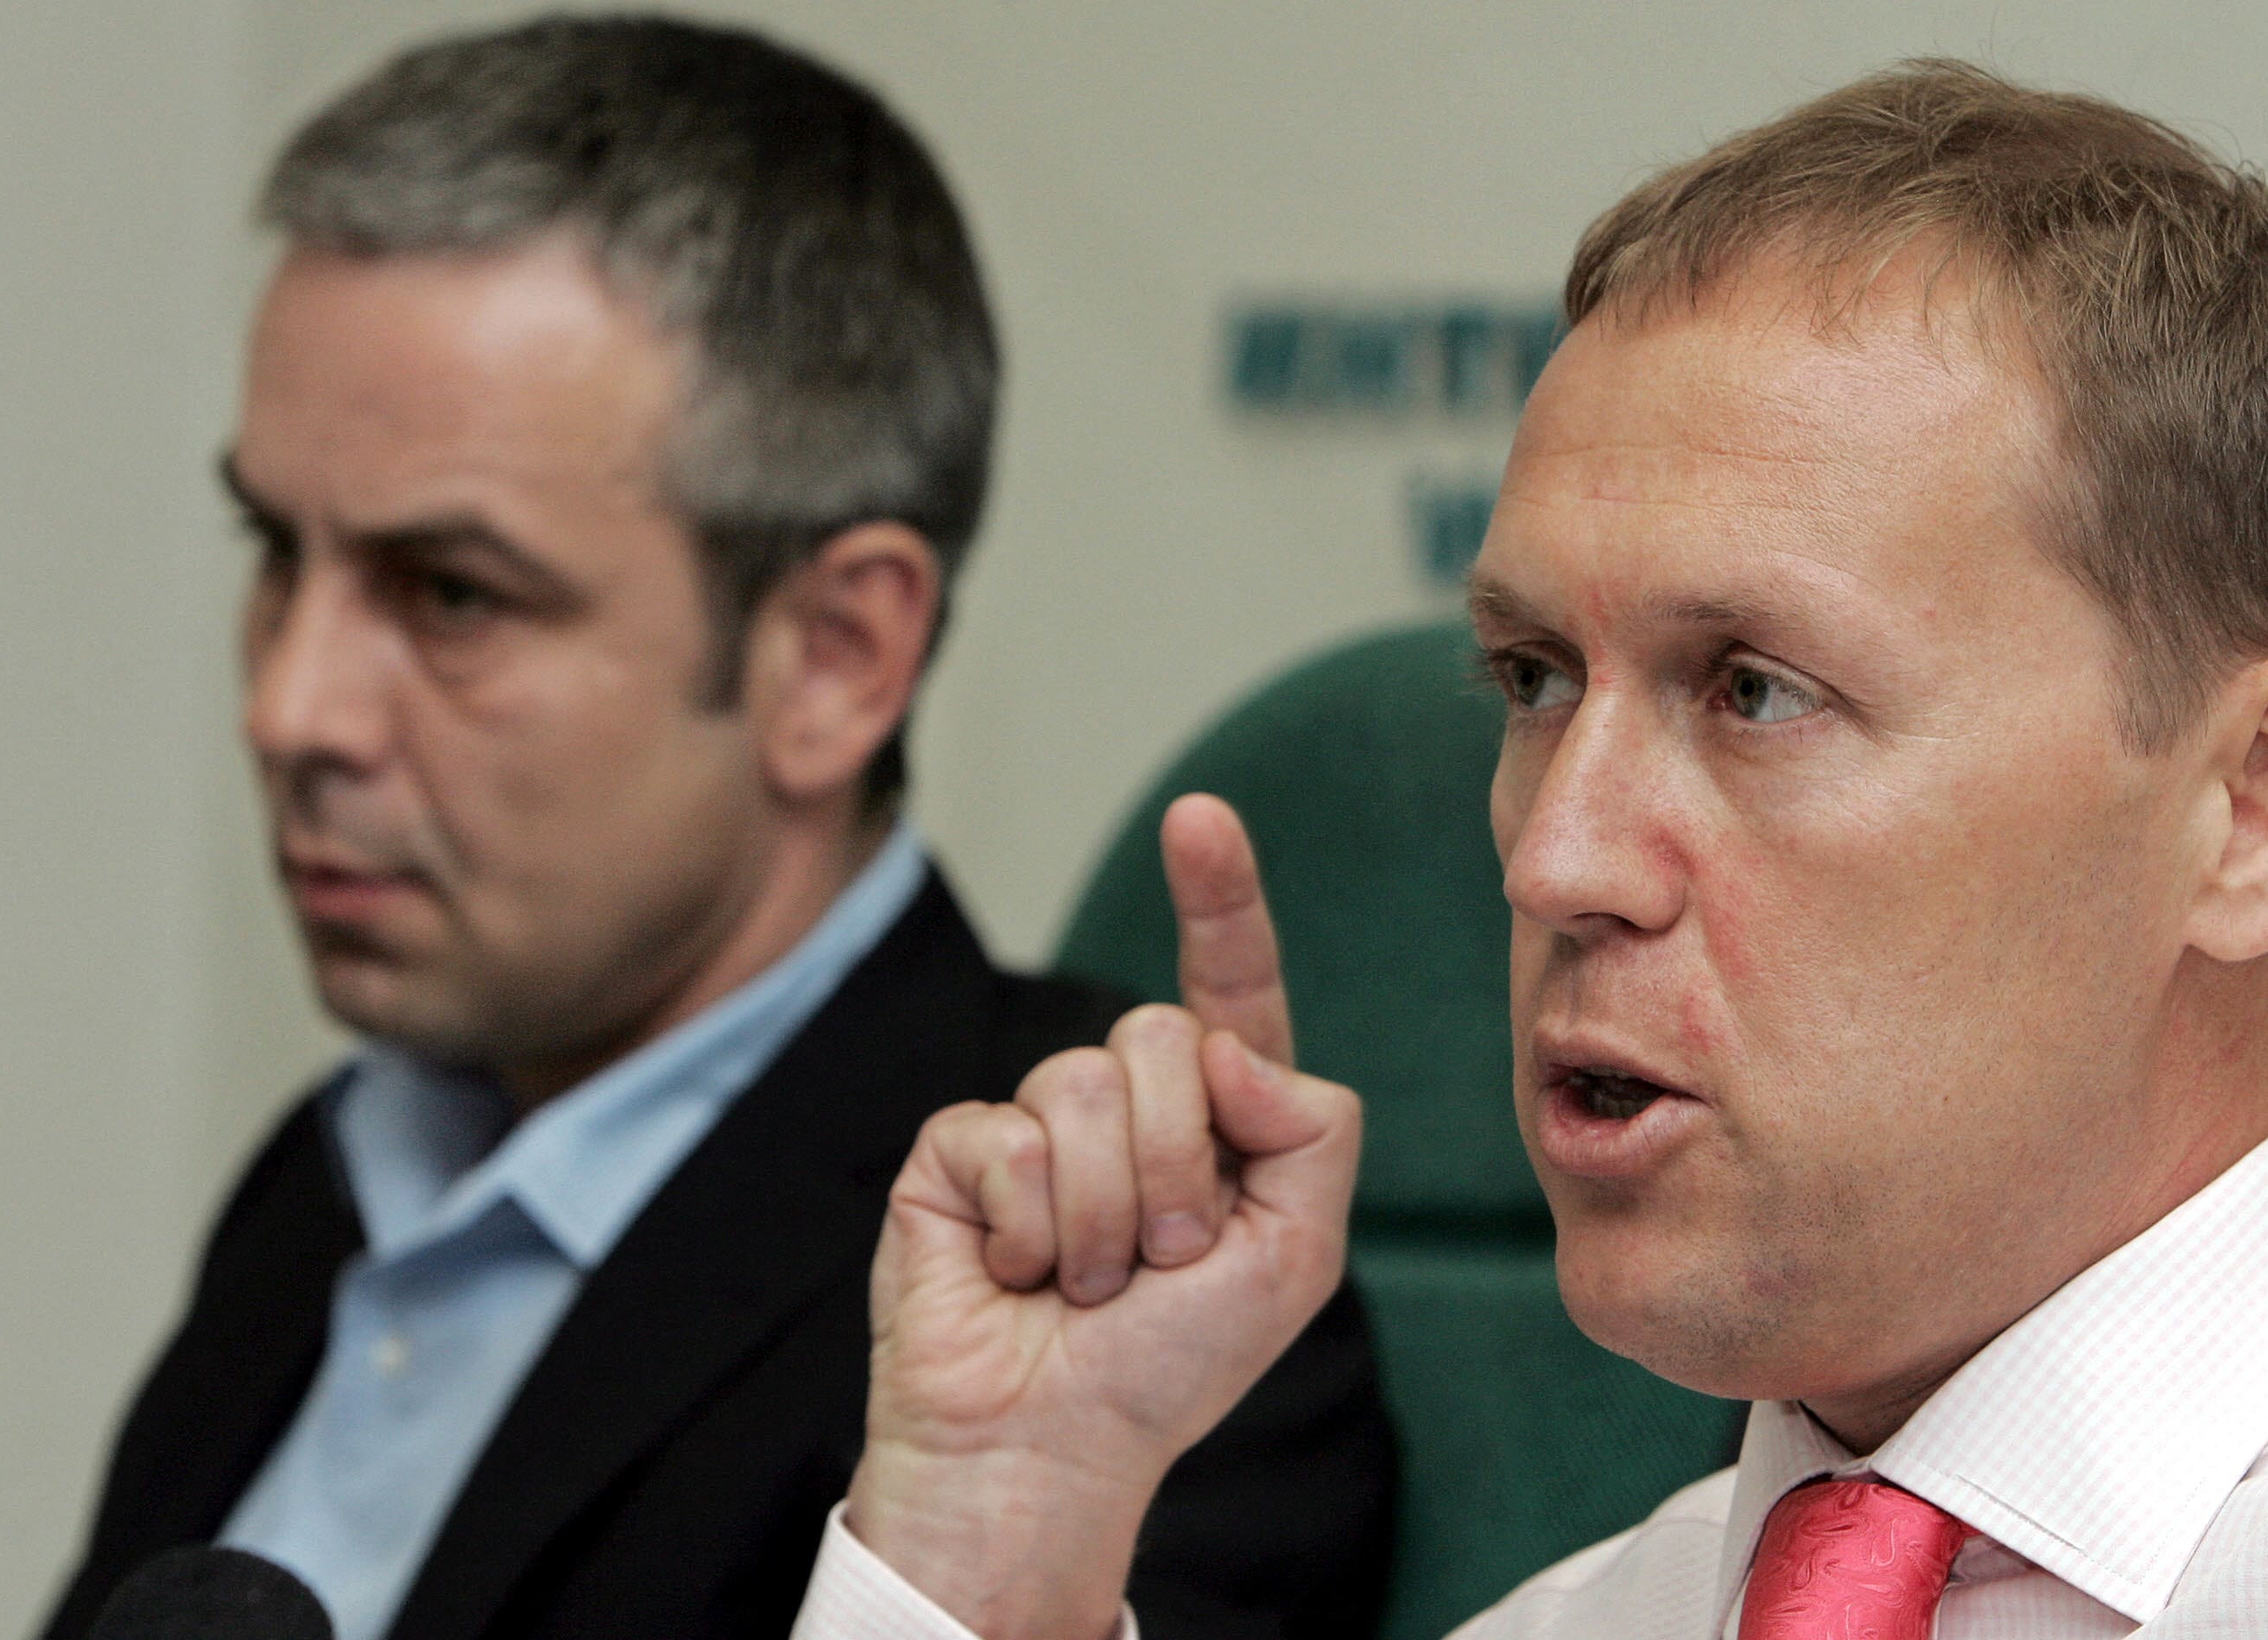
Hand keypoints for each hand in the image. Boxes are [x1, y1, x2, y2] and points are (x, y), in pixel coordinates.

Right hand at [848, 794, 1360, 1639]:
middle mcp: (1124, 1100)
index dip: (1219, 896)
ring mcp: (1034, 1119)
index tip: (1199, 818)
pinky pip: (1012, 1138)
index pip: (1227, 984)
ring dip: (1110, 1212)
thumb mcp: (1296, 1252)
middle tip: (1161, 1259)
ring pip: (1089, 1085)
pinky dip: (1036, 1227)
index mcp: (1214, 1112)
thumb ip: (1312, 1130)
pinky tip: (1020, 1273)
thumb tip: (1236, 1047)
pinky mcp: (956, 1149)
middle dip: (1178, 1164)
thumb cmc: (1173, 1365)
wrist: (1055, 1449)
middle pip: (1165, 1035)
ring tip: (1092, 1280)